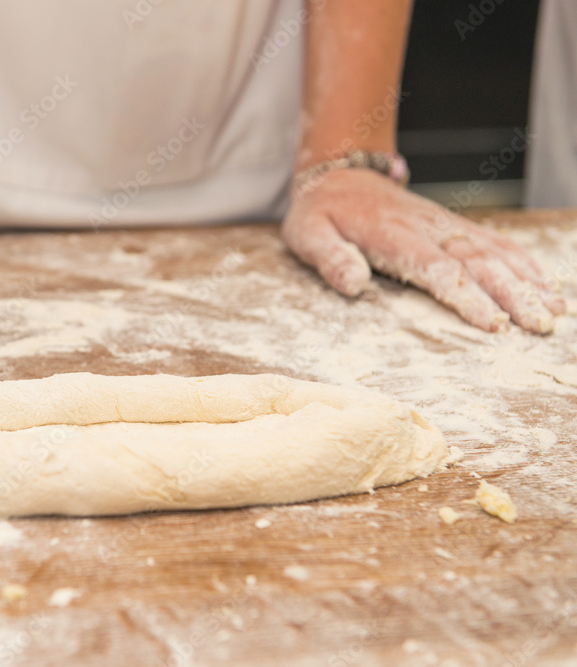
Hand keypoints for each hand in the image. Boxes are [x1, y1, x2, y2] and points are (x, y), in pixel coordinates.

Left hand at [281, 169, 565, 332]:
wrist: (337, 175)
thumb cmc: (320, 213)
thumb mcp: (307, 235)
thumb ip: (329, 258)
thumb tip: (353, 283)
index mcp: (393, 235)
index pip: (437, 269)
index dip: (466, 297)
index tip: (492, 324)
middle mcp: (427, 228)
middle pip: (478, 262)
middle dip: (513, 294)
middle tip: (539, 325)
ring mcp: (444, 225)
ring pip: (494, 252)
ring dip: (527, 281)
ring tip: (555, 311)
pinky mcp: (452, 226)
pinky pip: (495, 242)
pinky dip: (524, 262)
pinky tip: (547, 284)